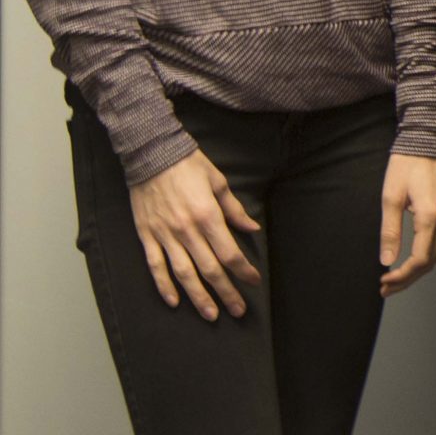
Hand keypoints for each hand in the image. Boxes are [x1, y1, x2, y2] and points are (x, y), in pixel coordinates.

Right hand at [128, 150, 261, 319]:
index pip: (229, 253)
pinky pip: (155, 266)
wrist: (151, 155)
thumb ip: (234, 209)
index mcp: (208, 217)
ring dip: (198, 297)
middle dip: (226, 292)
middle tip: (238, 310)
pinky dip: (163, 286)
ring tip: (211, 315)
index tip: (254, 281)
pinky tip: (174, 301)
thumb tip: (252, 228)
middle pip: (209, 270)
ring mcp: (164, 236)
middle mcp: (186, 231)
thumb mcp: (219, 182)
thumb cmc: (189, 165)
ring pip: (183, 274)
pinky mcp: (147, 236)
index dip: (243, 270)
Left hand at [378, 153, 435, 293]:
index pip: (420, 259)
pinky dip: (426, 257)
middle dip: (408, 279)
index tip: (384, 281)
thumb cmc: (406, 165)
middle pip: (431, 262)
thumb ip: (390, 231)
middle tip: (386, 288)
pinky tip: (411, 260)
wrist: (426, 141)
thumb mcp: (390, 198)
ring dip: (417, 270)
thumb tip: (387, 260)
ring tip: (395, 278)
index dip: (402, 276)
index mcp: (430, 217)